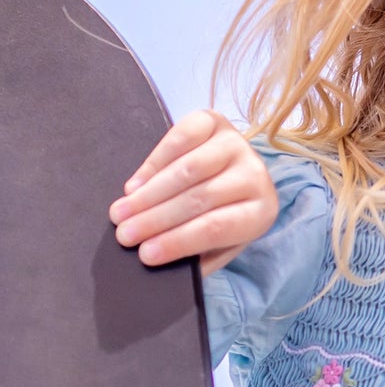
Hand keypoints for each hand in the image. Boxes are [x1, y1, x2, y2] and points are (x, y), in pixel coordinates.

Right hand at [109, 110, 277, 275]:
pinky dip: (153, 163)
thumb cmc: (223, 215)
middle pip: (199, 199)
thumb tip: (161, 265)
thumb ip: (199, 254)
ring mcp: (237, 144)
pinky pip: (179, 139)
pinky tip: (134, 186)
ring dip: (149, 195)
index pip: (216, 227)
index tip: (145, 255)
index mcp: (262, 212)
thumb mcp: (221, 243)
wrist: (235, 170)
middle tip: (123, 235)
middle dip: (156, 219)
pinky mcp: (215, 120)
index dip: (178, 241)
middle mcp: (256, 175)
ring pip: (187, 171)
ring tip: (120, 213)